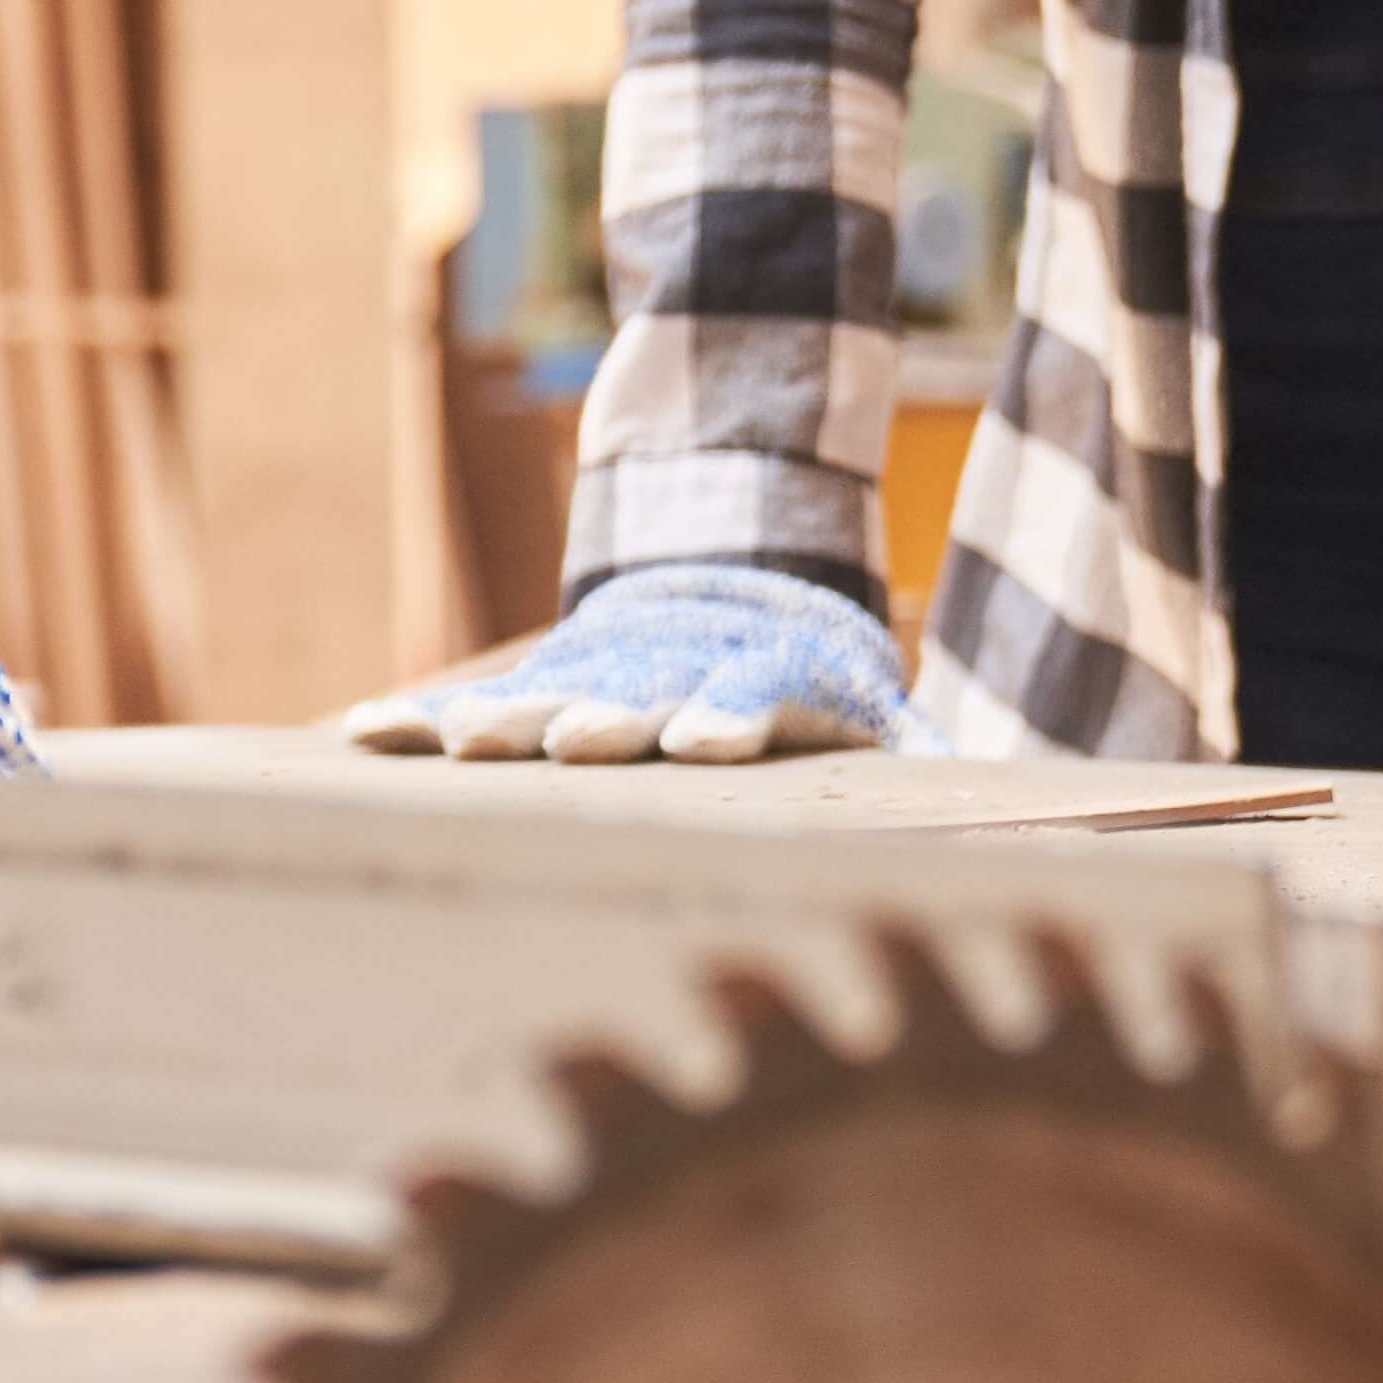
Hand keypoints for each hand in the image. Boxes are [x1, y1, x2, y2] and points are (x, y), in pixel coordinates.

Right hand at [339, 561, 903, 764]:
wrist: (729, 580)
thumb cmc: (818, 684)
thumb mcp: (885, 711)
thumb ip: (928, 757)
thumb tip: (1015, 803)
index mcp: (761, 682)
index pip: (750, 693)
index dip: (729, 711)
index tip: (702, 737)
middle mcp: (667, 678)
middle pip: (635, 697)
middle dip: (603, 719)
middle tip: (576, 741)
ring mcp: (595, 677)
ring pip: (543, 698)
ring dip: (500, 725)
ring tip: (455, 748)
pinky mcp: (538, 685)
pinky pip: (474, 703)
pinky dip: (421, 718)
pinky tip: (366, 736)